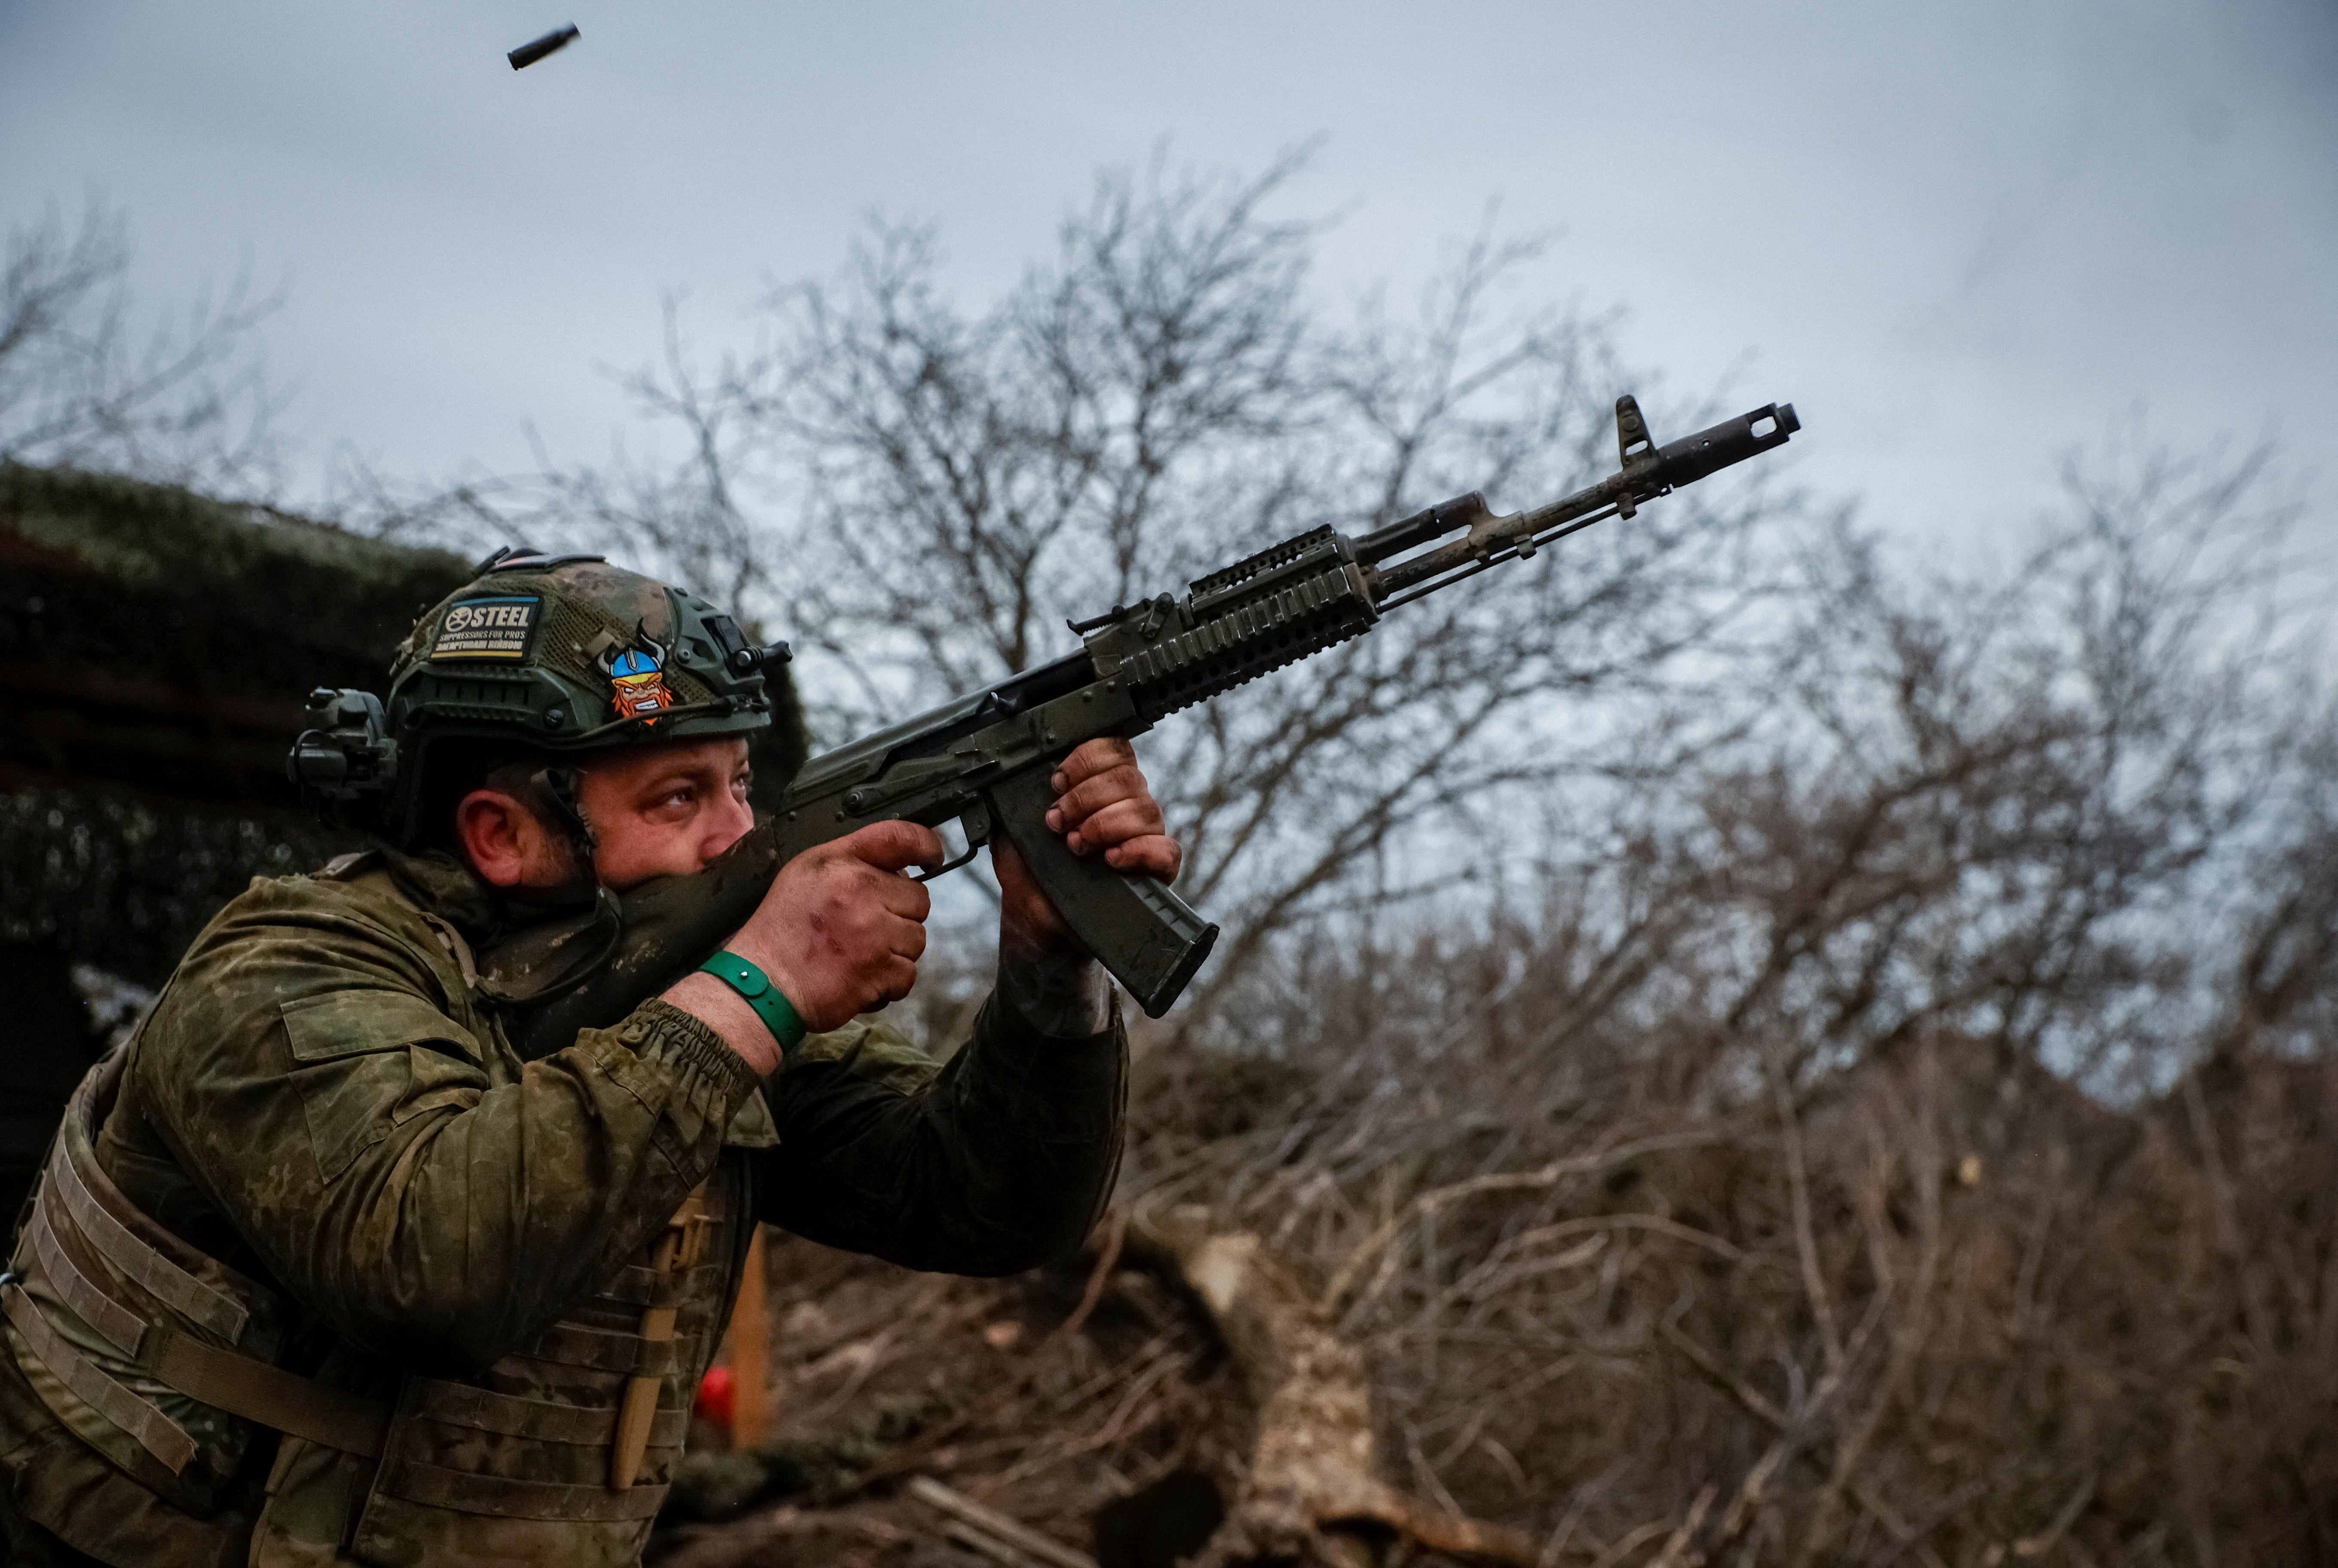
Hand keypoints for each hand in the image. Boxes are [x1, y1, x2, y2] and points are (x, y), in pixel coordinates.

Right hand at [727, 820, 941, 1030]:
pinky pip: (908, 975)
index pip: (899, 837)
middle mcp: (861, 891)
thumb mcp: (805, 875)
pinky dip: (889, 984)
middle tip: (867, 930)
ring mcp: (873, 932)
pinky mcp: (878, 970)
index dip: (925, 844)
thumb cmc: (781, 931)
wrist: (760, 984)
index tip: (932, 858)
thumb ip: (850, 863)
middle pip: (918, 899)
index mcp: (841, 863)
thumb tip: (899, 870)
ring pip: (916, 939)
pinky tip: (861, 979)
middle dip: (900, 916)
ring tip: (859, 956)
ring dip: (895, 953)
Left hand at [998, 738, 1180, 958]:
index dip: (1087, 759)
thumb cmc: (1030, 870)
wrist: (1036, 918)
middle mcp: (1128, 806)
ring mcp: (1145, 837)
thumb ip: (1019, 796)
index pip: (1114, 749)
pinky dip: (1139, 850)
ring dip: (1105, 824)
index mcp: (1099, 787)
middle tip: (1058, 822)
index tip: (1057, 782)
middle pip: (1129, 777)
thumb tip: (1015, 775)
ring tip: (1076, 845)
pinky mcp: (1157, 871)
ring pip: (1146, 810)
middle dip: (1087, 797)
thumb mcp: (1014, 826)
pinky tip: (1112, 859)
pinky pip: (1167, 851)